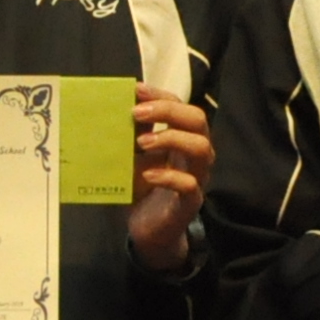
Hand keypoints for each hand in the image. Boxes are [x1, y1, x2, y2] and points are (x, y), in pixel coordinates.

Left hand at [127, 87, 212, 274]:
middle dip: (168, 111)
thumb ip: (132, 133)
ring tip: (142, 142)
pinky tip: (147, 175)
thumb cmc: (143, 188)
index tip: (136, 90)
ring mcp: (197, 177)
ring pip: (201, 148)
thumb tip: (118, 104)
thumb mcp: (133, 156)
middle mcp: (195, 154)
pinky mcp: (190, 202)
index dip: (161, 96)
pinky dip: (168, 177)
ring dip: (171, 139)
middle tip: (136, 113)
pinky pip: (189, 185)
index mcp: (183, 137)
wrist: (148, 229)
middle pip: (198, 120)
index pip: (181, 106)